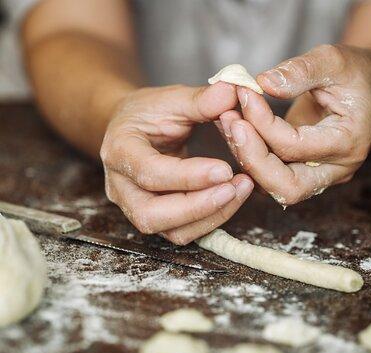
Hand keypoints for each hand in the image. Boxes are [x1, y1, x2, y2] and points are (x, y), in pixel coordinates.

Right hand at [100, 83, 253, 243]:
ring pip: (170, 231)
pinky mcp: (156, 217)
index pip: (149, 173)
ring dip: (210, 216)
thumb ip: (199, 99)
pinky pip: (183, 232)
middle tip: (235, 187)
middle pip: (152, 215)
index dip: (187, 176)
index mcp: (120, 151)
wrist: (133, 131)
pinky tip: (231, 198)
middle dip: (198, 206)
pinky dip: (210, 220)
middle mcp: (121, 187)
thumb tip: (233, 91)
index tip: (225, 169)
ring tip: (240, 190)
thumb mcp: (170, 99)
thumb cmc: (149, 114)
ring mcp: (135, 207)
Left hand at [219, 44, 370, 205]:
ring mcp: (315, 175)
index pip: (295, 146)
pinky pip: (267, 174)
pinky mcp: (298, 172)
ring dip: (244, 157)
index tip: (244, 94)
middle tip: (229, 122)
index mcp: (348, 143)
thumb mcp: (333, 61)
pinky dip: (247, 154)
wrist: (363, 90)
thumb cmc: (353, 74)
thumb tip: (264, 83)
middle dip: (251, 157)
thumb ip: (300, 71)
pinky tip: (233, 128)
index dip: (263, 123)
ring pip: (272, 186)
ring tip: (227, 120)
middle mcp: (333, 169)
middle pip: (286, 187)